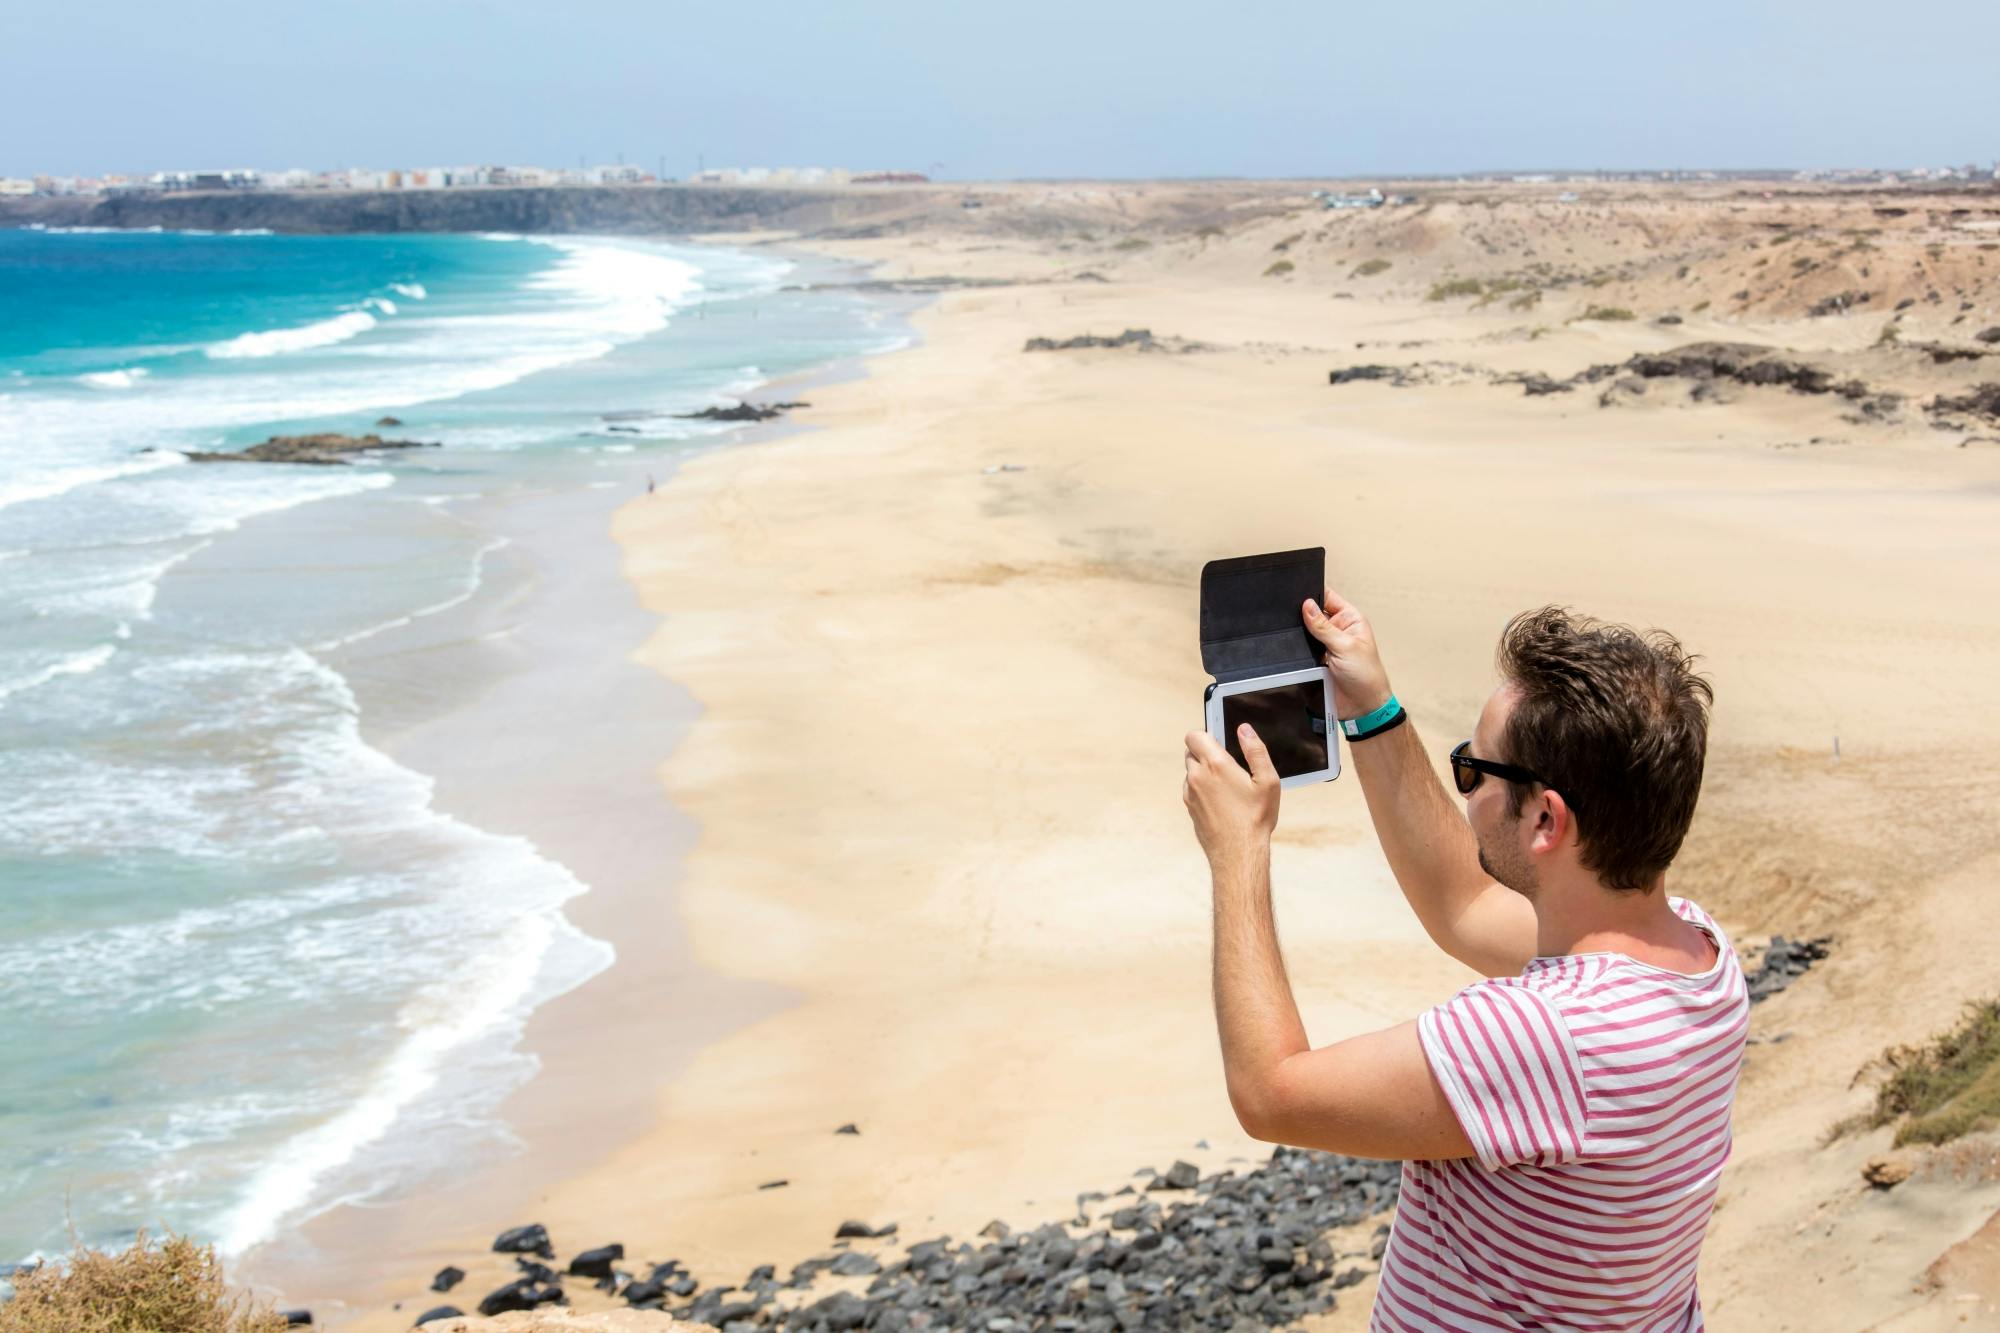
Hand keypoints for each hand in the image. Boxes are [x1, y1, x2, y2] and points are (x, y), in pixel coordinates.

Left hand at [1183, 724, 1280, 869]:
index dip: (1206, 734)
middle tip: (1228, 765)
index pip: (1194, 735)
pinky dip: (1202, 788)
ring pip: (1191, 771)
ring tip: (1227, 786)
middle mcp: (1197, 776)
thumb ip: (1256, 750)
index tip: (1220, 742)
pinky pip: (1191, 788)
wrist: (1238, 853)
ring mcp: (1190, 793)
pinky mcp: (1189, 807)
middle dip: (1206, 752)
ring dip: (1203, 771)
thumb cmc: (1255, 818)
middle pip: (1191, 751)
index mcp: (1215, 764)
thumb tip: (1244, 729)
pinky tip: (1221, 800)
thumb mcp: (1268, 781)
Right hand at [1302, 588, 1392, 717]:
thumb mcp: (1345, 646)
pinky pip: (1302, 649)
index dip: (1313, 592)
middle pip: (1314, 613)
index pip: (1328, 597)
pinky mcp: (1317, 659)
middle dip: (1302, 614)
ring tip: (1294, 635)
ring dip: (1300, 634)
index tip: (1297, 592)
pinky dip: (1297, 649)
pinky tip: (1294, 649)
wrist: (1362, 707)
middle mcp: (1338, 630)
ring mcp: (1326, 645)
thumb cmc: (1366, 676)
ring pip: (1306, 632)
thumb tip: (1307, 605)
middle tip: (1290, 615)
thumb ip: (1323, 626)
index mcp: (1350, 620)